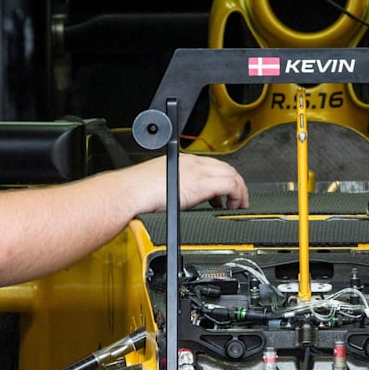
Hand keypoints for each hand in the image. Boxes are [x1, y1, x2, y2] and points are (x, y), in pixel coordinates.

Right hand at [130, 155, 248, 211]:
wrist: (130, 193)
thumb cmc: (137, 192)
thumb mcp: (162, 185)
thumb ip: (177, 188)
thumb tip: (183, 201)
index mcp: (182, 162)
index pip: (212, 165)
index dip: (222, 178)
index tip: (223, 194)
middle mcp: (193, 163)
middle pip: (226, 168)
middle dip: (235, 184)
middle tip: (235, 200)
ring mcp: (198, 171)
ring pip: (232, 175)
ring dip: (238, 190)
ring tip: (237, 205)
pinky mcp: (202, 183)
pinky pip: (231, 185)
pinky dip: (237, 196)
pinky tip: (232, 207)